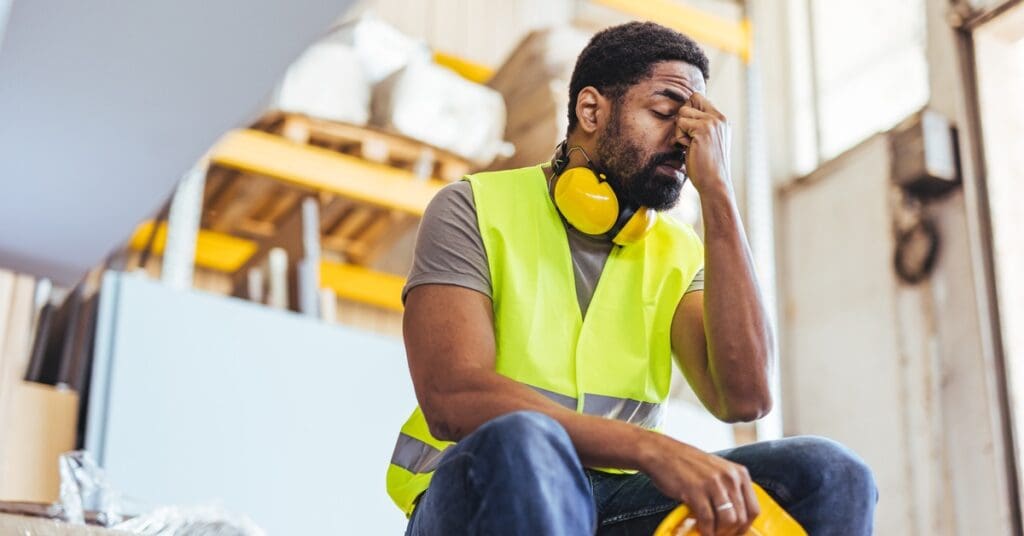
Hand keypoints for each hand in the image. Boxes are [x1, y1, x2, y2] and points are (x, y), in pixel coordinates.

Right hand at [641, 433, 759, 535]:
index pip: (754, 509)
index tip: (735, 532)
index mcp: (739, 473)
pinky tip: (700, 529)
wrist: (661, 453)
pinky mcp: (695, 490)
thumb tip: (736, 517)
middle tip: (719, 534)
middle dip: (730, 532)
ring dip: (719, 532)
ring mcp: (713, 483)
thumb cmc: (687, 464)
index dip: (745, 527)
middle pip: (742, 518)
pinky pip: (707, 519)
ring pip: (728, 520)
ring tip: (710, 532)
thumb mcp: (717, 471)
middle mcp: (730, 477)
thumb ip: (729, 489)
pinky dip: (705, 530)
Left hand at [675, 93, 731, 194]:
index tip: (688, 129)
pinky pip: (680, 123)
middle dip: (683, 119)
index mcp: (721, 120)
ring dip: (680, 130)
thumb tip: (682, 114)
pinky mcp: (704, 129)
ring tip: (689, 145)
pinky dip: (680, 137)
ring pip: (683, 112)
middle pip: (690, 100)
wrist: (714, 183)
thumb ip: (700, 127)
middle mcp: (719, 118)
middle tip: (687, 138)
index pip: (699, 97)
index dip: (688, 110)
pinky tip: (689, 148)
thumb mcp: (706, 142)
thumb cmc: (706, 167)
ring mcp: (712, 122)